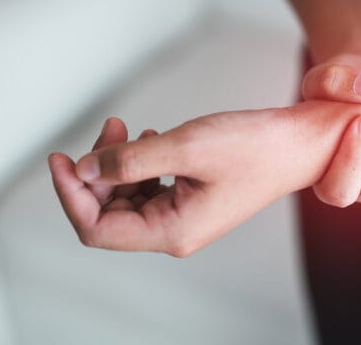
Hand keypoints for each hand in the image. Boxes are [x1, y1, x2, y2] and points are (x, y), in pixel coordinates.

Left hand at [49, 103, 360, 256]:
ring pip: (127, 198)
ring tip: (128, 128)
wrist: (299, 143)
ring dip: (118, 164)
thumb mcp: (185, 146)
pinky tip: (148, 139)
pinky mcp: (193, 200)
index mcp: (172, 231)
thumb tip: (83, 170)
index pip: (98, 229)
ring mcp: (185, 218)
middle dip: (97, 171)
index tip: (61, 158)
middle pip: (109, 212)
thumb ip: (129, 161)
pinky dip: (140, 164)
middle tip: (110, 128)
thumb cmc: (255, 147)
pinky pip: (150, 189)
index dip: (71, 195)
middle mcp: (175, 232)